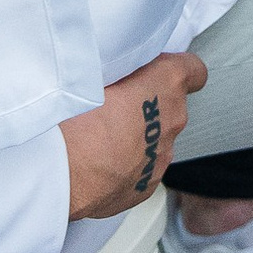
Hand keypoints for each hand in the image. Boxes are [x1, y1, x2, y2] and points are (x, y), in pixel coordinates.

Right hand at [58, 51, 206, 220]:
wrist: (58, 171)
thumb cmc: (73, 116)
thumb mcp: (96, 70)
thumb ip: (122, 67)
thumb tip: (119, 68)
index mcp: (167, 83)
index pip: (194, 70)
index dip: (174, 70)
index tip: (155, 73)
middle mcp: (173, 119)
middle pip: (171, 106)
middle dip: (147, 104)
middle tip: (112, 106)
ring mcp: (162, 155)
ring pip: (157, 139)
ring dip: (136, 136)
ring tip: (100, 138)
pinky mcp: (147, 185)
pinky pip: (142, 169)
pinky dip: (126, 166)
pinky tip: (99, 164)